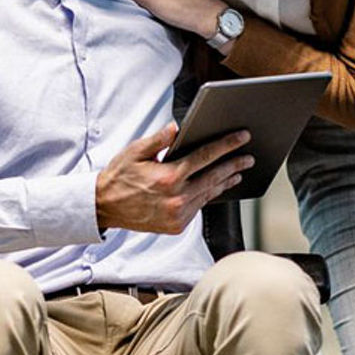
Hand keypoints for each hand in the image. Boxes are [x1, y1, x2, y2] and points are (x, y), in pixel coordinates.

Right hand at [96, 123, 252, 233]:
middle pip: (214, 177)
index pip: (205, 157)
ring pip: (209, 194)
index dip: (227, 145)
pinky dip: (209, 195)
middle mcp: (176, 198)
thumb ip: (158, 139)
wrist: (105, 207)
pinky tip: (216, 187)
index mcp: (168, 177)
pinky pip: (199, 207)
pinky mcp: (176, 226)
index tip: (242, 137)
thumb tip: (177, 128)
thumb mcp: (135, 152)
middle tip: (249, 157)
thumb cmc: (119, 177)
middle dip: (234, 164)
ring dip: (225, 182)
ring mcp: (178, 215)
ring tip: (238, 171)